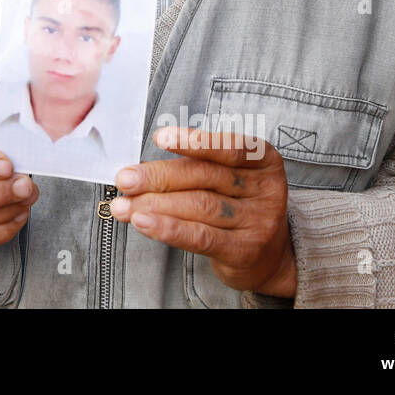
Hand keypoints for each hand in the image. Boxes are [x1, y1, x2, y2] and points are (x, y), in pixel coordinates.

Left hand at [109, 126, 296, 297]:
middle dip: (159, 176)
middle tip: (125, 179)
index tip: (160, 137)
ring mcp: (259, 221)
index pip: (228, 147)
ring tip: (124, 205)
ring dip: (154, 204)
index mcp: (263, 160)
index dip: (194, 141)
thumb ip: (195, 167)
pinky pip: (201, 236)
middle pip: (205, 176)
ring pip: (199, 205)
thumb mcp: (230, 179)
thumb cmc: (238, 207)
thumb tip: (140, 169)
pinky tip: (143, 223)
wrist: (270, 257)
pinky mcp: (244, 250)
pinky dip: (168, 228)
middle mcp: (265, 189)